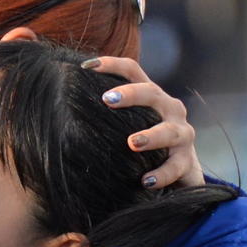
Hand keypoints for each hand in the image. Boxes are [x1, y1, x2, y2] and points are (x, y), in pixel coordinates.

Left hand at [83, 55, 203, 188]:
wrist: (181, 172)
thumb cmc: (145, 145)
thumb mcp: (129, 124)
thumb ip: (108, 116)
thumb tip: (59, 112)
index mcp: (152, 96)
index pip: (133, 70)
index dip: (112, 65)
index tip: (86, 66)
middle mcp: (170, 109)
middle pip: (152, 93)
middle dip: (131, 95)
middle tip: (108, 99)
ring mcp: (182, 134)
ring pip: (169, 131)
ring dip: (151, 136)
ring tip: (132, 143)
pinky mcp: (187, 162)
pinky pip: (175, 167)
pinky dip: (161, 174)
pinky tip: (146, 182)